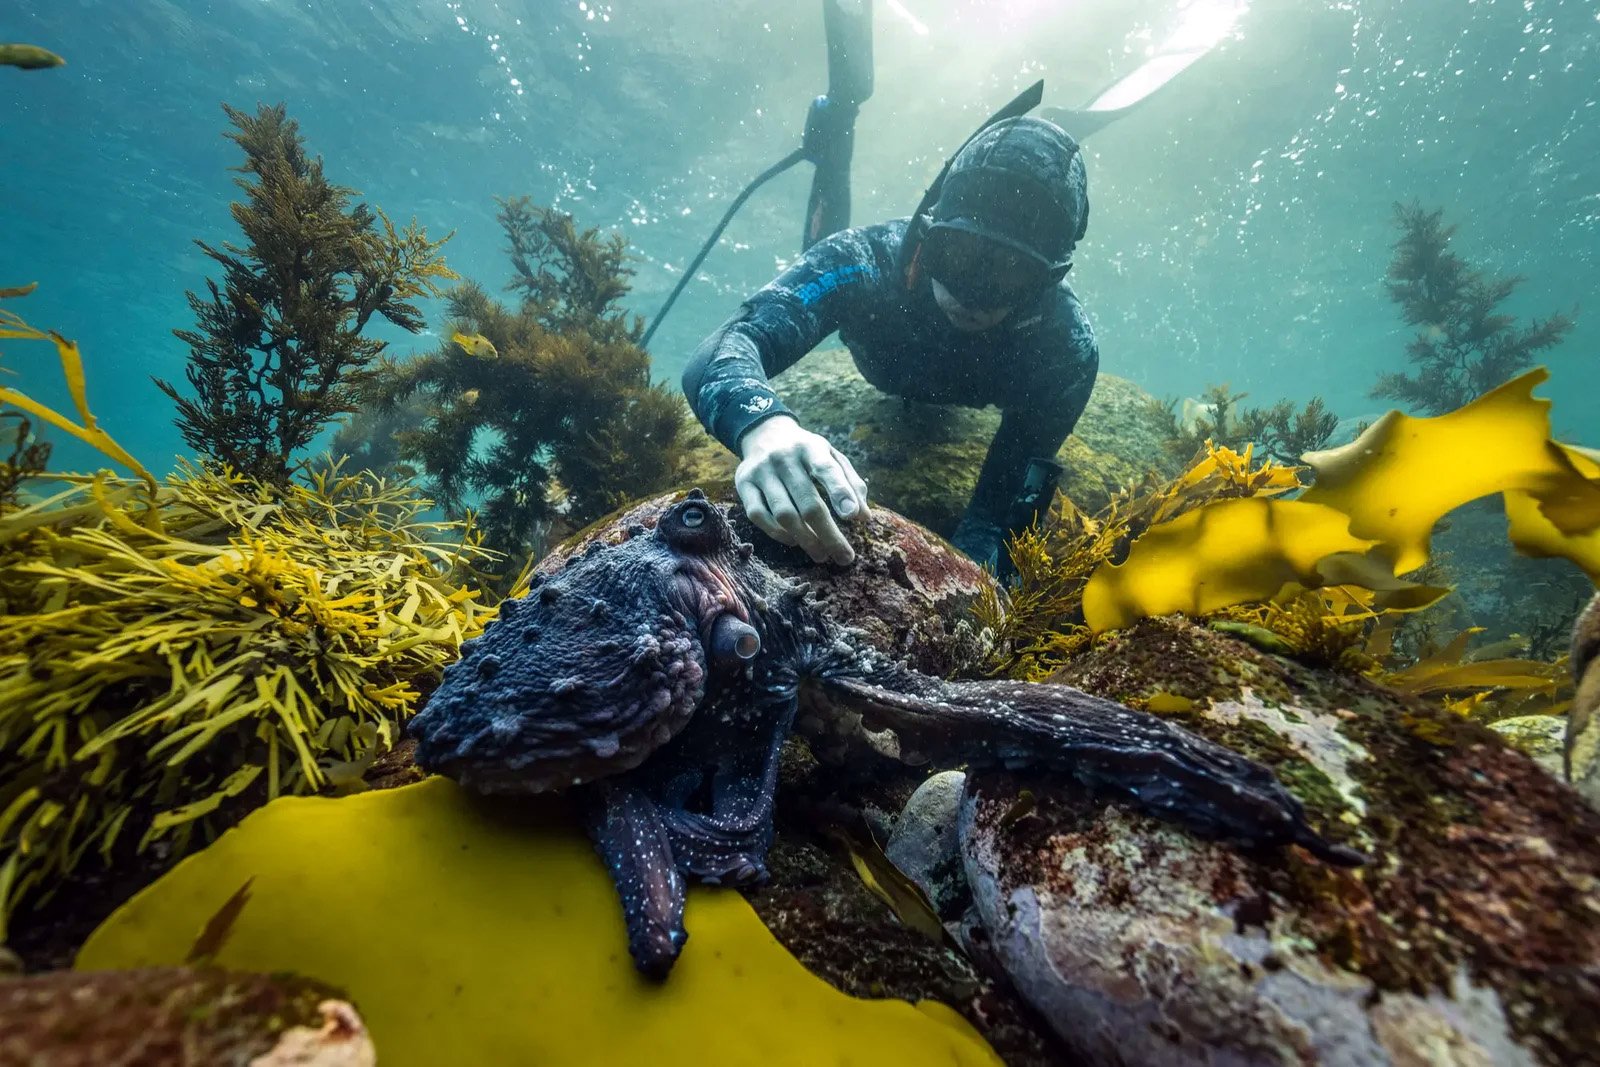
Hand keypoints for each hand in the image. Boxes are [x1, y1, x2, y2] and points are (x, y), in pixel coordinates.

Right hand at [735, 416, 869, 564]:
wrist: (766, 434)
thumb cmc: (807, 453)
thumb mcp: (832, 457)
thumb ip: (851, 484)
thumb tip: (863, 517)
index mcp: (810, 447)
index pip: (826, 469)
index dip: (840, 493)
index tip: (853, 517)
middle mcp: (783, 457)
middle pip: (807, 503)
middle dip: (828, 534)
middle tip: (844, 557)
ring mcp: (760, 471)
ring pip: (784, 514)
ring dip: (806, 540)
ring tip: (822, 555)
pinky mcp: (743, 484)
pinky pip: (758, 516)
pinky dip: (778, 534)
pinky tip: (795, 541)